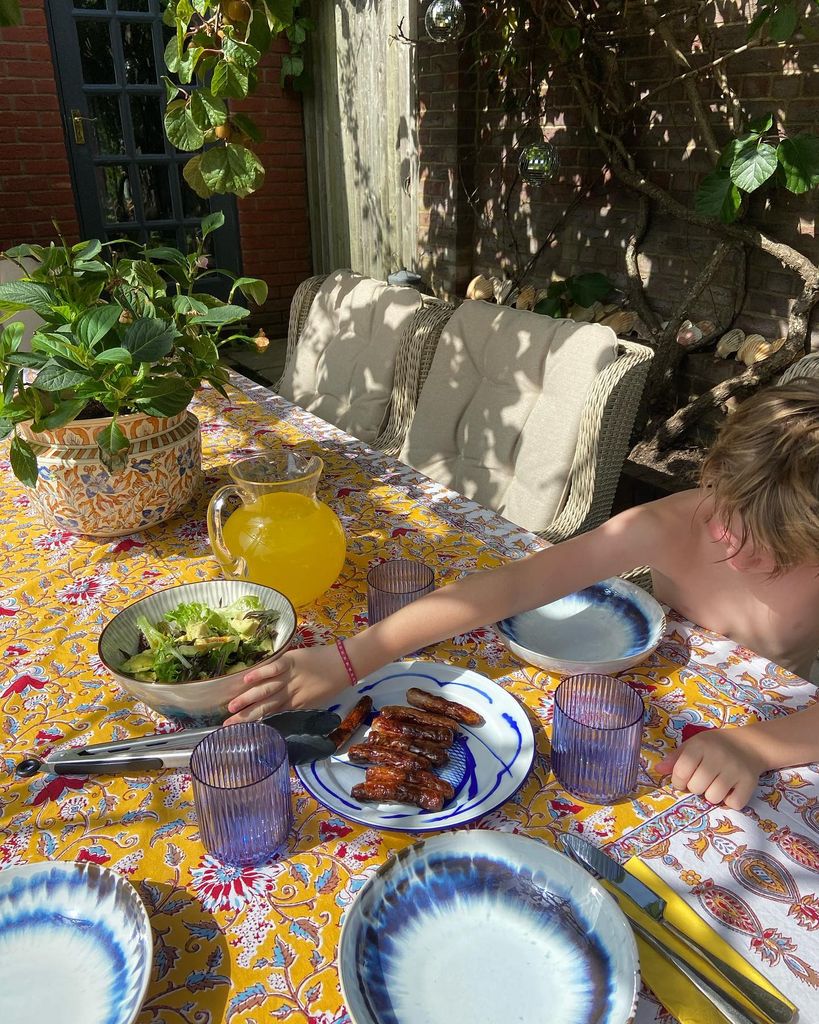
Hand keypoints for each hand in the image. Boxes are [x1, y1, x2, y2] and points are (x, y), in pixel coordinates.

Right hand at [224, 645, 349, 722]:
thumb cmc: (330, 683)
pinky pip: (274, 668)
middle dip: (245, 717)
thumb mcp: (314, 702)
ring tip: (232, 707)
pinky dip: (261, 673)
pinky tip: (247, 679)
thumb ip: (296, 707)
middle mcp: (290, 694)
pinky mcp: (291, 661)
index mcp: (295, 705)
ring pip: (266, 690)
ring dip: (248, 698)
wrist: (344, 664)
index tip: (237, 730)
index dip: (254, 723)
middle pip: (264, 707)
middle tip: (227, 725)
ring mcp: (289, 677)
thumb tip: (279, 715)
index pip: (271, 717)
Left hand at [656, 727, 765, 809]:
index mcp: (700, 746)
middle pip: (696, 787)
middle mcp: (718, 756)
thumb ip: (676, 758)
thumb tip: (658, 770)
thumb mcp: (694, 745)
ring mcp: (735, 769)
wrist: (748, 745)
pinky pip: (734, 804)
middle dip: (696, 788)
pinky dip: (730, 802)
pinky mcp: (749, 782)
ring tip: (716, 784)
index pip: (681, 771)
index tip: (683, 780)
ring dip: (712, 796)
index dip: (678, 780)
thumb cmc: (715, 746)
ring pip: (714, 798)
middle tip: (703, 780)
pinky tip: (730, 790)